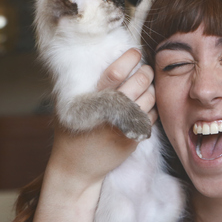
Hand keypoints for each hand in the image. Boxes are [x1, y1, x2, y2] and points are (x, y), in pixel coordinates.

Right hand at [47, 49, 156, 190]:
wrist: (76, 168)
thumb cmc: (71, 131)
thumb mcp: (69, 105)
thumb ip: (81, 83)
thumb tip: (93, 53)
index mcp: (92, 99)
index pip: (117, 72)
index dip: (130, 58)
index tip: (135, 53)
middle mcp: (109, 112)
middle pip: (139, 82)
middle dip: (147, 71)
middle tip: (146, 69)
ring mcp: (123, 126)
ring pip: (150, 98)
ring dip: (152, 88)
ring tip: (147, 86)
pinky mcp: (133, 139)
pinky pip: (152, 116)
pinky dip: (152, 107)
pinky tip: (145, 105)